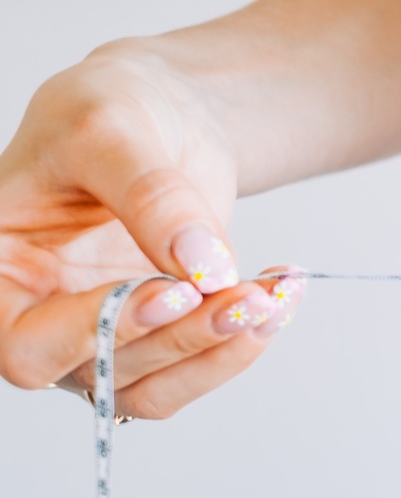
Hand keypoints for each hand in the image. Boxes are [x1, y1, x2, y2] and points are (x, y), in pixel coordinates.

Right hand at [0, 44, 304, 417]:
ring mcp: (94, 336)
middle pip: (100, 372)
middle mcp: (35, 315)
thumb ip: (151, 196)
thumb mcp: (112, 130)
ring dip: (221, 351)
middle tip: (249, 299)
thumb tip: (203, 269)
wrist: (163, 113)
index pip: (25, 344)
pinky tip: (278, 298)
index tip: (173, 293)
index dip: (96, 331)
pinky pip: (192, 368)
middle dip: (181, 341)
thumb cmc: (107, 110)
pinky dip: (239, 344)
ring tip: (275, 296)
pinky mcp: (153, 337)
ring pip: (152, 386)